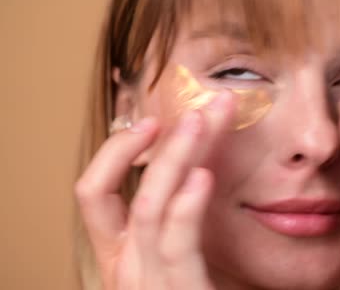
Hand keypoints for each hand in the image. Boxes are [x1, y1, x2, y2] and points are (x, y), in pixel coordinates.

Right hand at [75, 92, 233, 289]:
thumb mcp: (181, 258)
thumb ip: (181, 219)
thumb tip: (195, 167)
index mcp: (122, 255)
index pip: (98, 191)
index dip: (118, 150)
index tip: (154, 120)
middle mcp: (123, 267)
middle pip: (112, 190)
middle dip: (145, 142)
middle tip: (193, 105)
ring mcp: (144, 283)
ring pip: (145, 207)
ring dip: (174, 157)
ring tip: (203, 120)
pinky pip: (174, 246)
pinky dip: (185, 207)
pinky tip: (202, 178)